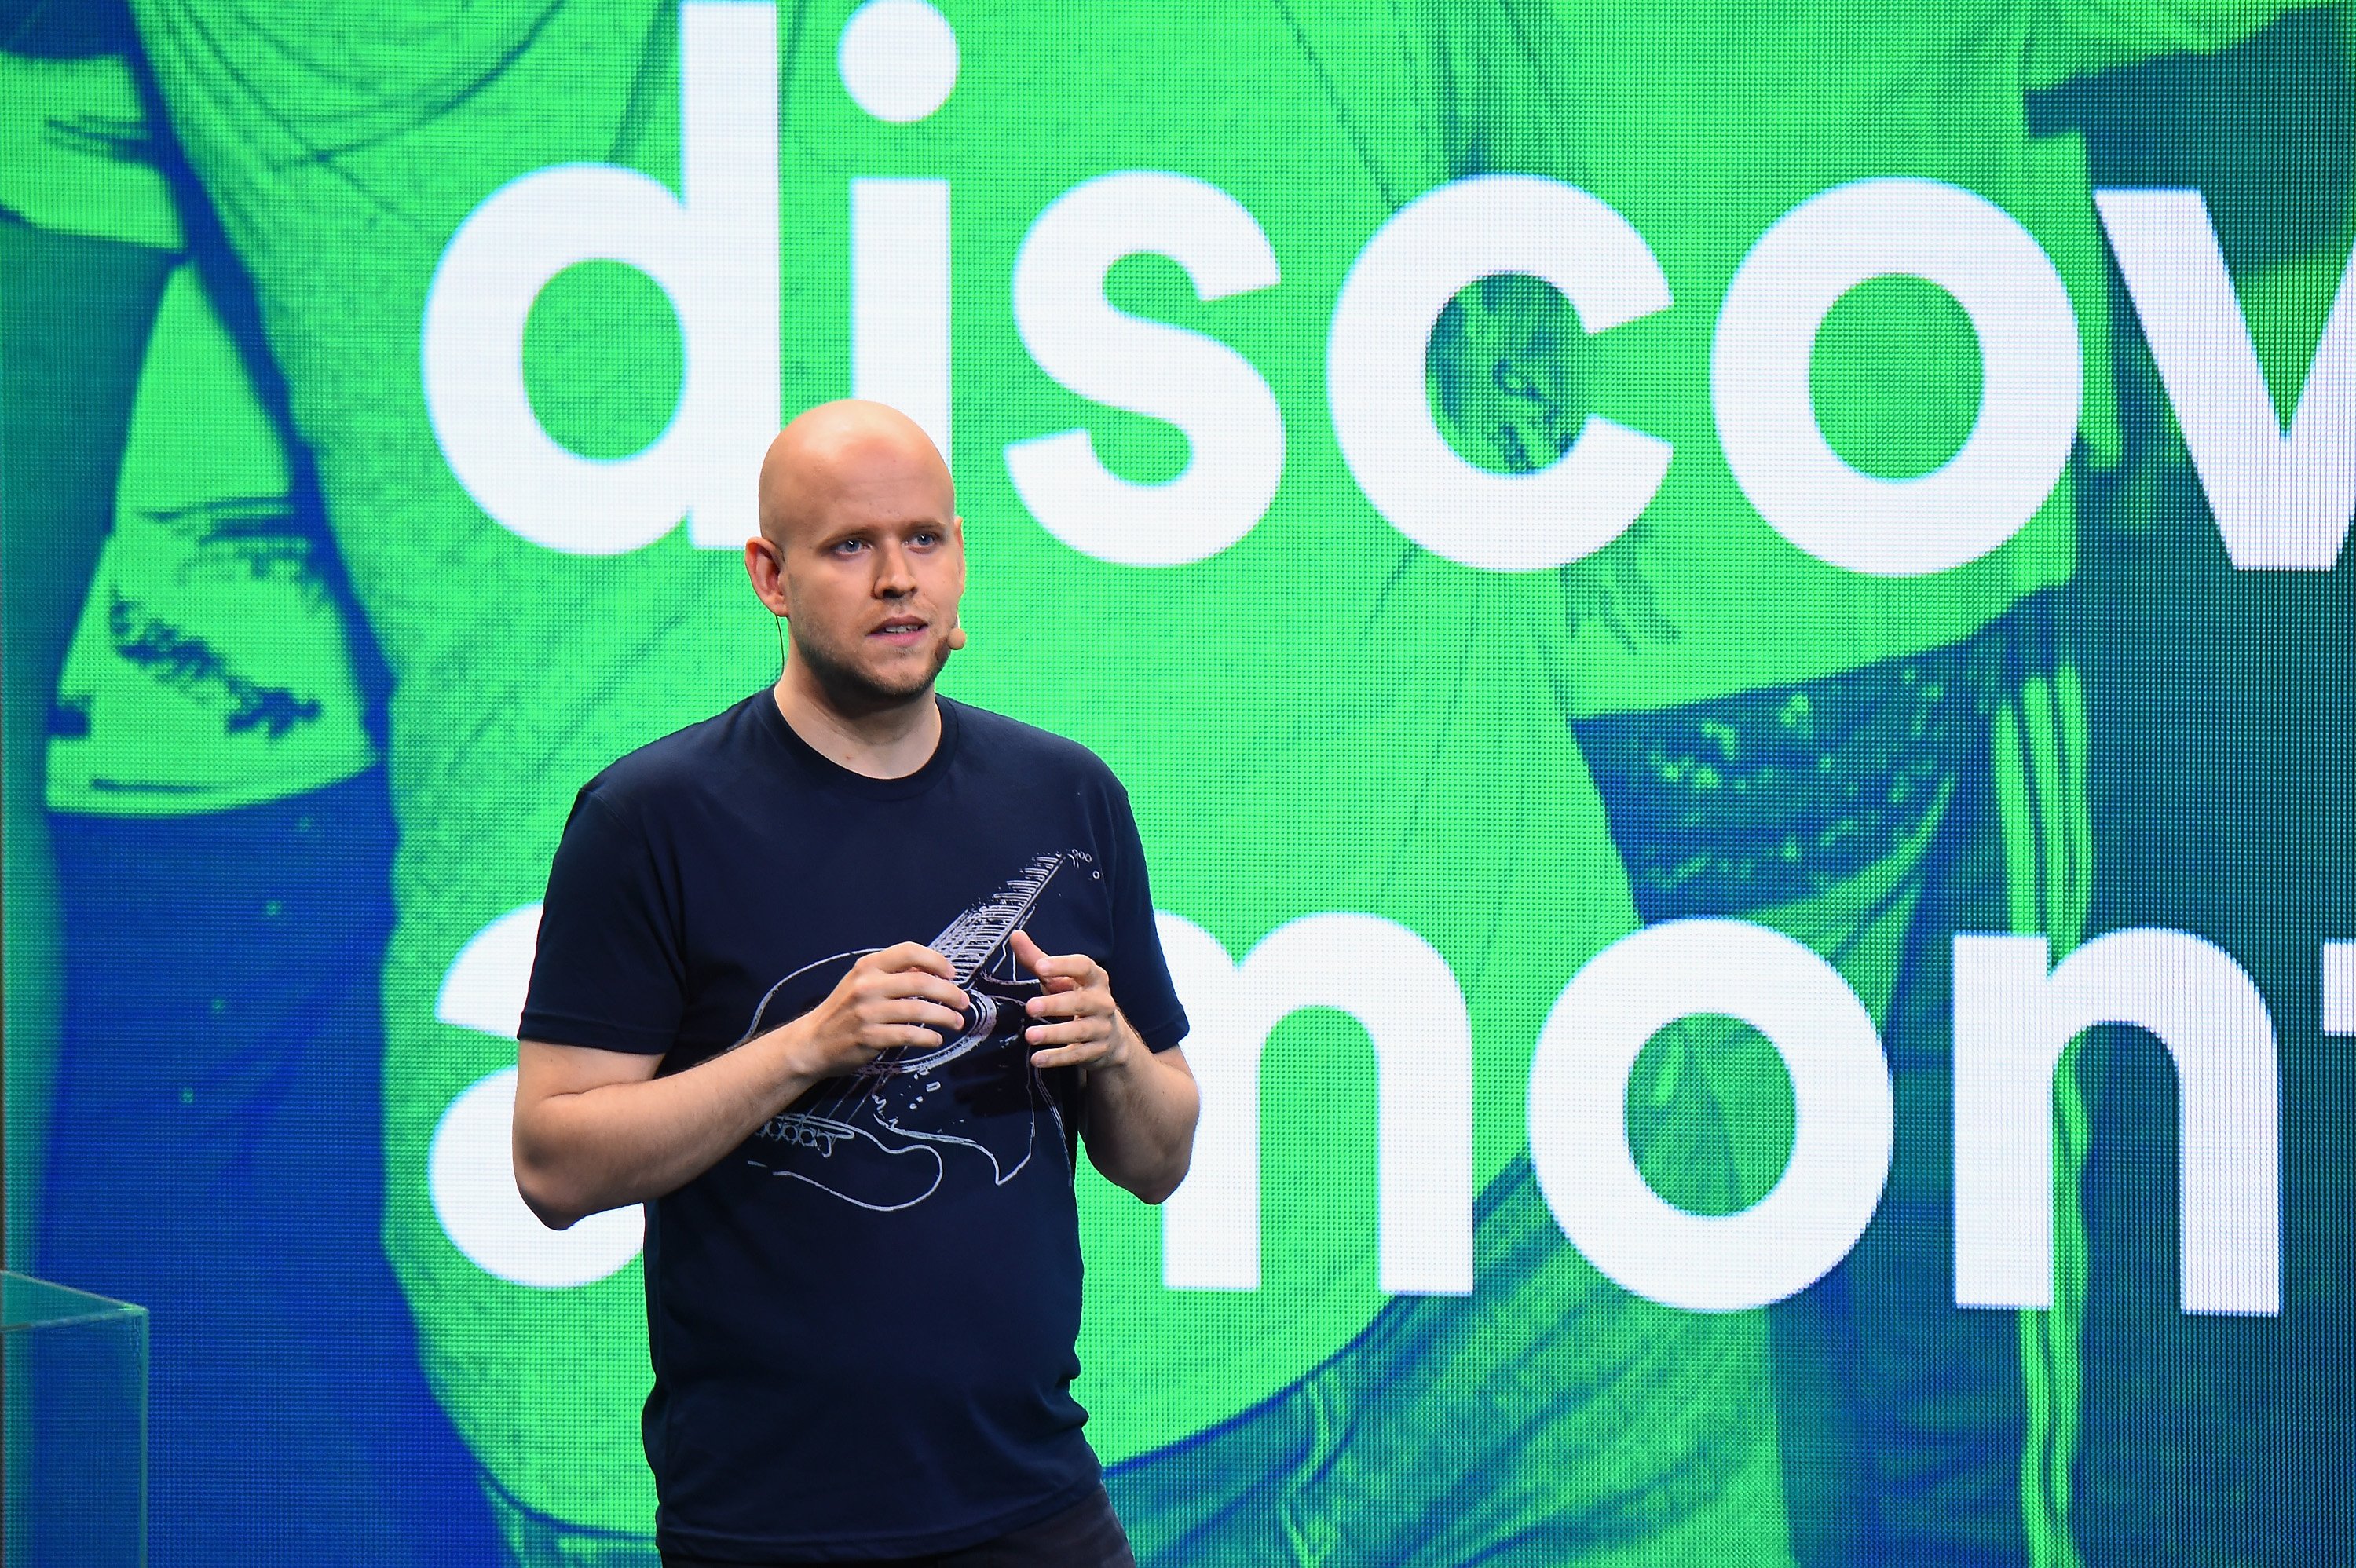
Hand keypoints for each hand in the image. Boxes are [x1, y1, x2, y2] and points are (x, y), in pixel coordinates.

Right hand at [784, 943, 968, 1077]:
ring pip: (919, 1010)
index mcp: (868, 967)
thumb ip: (894, 974)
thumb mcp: (862, 982)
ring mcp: (867, 1012)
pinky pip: (909, 1035)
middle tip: (963, 1001)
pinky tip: (936, 1039)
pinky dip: (928, 1038)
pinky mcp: (869, 1037)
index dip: (936, 960)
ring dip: (944, 1016)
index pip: (909, 951)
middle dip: (949, 992)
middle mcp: (867, 985)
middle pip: (920, 982)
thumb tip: (932, 970)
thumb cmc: (844, 1011)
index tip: (952, 974)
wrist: (813, 1042)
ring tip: (956, 1022)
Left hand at [1010, 928, 1131, 1069]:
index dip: (1063, 965)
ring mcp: (1101, 1028)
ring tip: (1030, 1035)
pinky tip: (1037, 1059)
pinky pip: (1077, 1055)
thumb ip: (1038, 959)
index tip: (1040, 967)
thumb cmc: (1079, 998)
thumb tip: (1016, 936)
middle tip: (1030, 1007)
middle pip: (1080, 1002)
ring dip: (1054, 1033)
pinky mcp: (1096, 1051)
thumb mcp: (1061, 979)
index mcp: (1095, 978)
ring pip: (1079, 1031)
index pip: (1083, 966)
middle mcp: (1102, 1002)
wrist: (1112, 1036)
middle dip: (1055, 1004)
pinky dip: (1057, 1057)